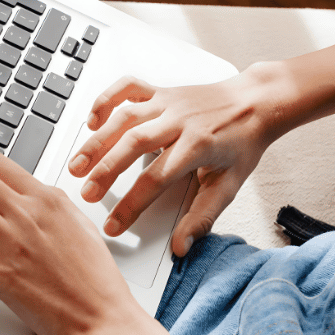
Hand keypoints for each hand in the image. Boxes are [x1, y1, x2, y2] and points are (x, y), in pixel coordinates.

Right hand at [68, 71, 277, 255]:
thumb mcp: (229, 185)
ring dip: (96, 140)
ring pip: (123, 117)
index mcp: (197, 146)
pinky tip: (93, 120)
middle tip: (86, 193)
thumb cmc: (242, 143)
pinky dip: (106, 99)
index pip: (155, 179)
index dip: (131, 205)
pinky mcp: (160, 90)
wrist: (257, 102)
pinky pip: (127, 87)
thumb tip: (182, 247)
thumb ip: (202, 217)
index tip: (113, 225)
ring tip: (78, 163)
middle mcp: (178, 120)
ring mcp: (167, 102)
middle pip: (132, 144)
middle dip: (105, 170)